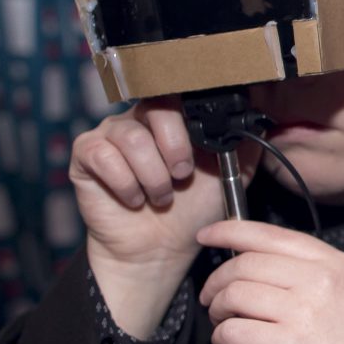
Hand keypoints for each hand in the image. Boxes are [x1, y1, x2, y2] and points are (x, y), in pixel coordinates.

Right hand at [69, 99, 260, 335]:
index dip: (192, 121)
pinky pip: (101, 154)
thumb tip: (257, 118)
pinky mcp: (86, 154)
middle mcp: (138, 119)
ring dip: (152, 174)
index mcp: (172, 118)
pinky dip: (124, 182)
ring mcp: (110, 134)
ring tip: (160, 196)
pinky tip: (134, 199)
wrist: (160, 249)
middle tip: (183, 177)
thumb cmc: (191, 210)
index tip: (203, 152)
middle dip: (175, 148)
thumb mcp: (230, 175)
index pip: (179, 94)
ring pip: (131, 137)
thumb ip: (244, 145)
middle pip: (155, 107)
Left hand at [196, 219, 343, 343]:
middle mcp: (318, 279)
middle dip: (217, 281)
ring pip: (235, 295)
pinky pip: (236, 332)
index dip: (229, 231)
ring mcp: (304, 312)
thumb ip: (313, 273)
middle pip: (244, 264)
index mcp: (333, 262)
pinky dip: (223, 339)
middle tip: (211, 298)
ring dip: (218, 311)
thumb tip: (262, 267)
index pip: (269, 234)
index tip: (208, 235)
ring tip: (223, 324)